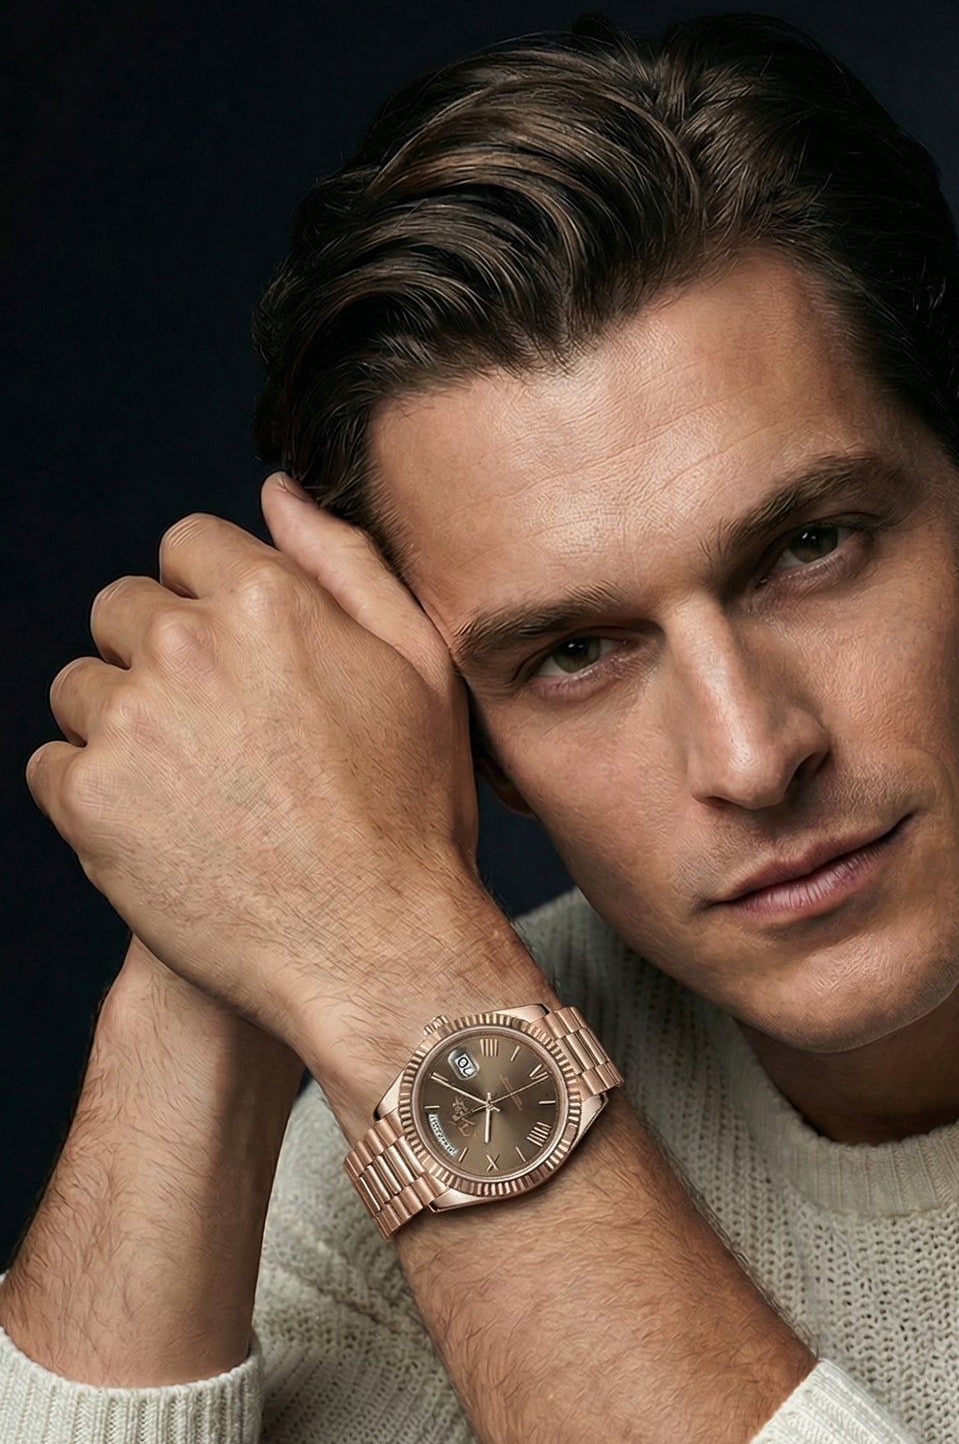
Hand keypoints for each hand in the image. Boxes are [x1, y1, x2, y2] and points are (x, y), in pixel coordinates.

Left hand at [27, 477, 482, 1054]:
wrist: (376, 951)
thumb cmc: (412, 817)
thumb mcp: (420, 672)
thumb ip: (346, 565)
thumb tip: (276, 493)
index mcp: (269, 602)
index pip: (187, 547)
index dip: (214, 604)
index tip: (243, 670)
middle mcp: (188, 647)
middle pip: (122, 611)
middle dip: (159, 660)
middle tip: (222, 742)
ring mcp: (130, 723)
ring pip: (81, 689)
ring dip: (122, 729)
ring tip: (197, 795)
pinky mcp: (88, 799)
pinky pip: (53, 766)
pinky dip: (95, 797)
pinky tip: (164, 834)